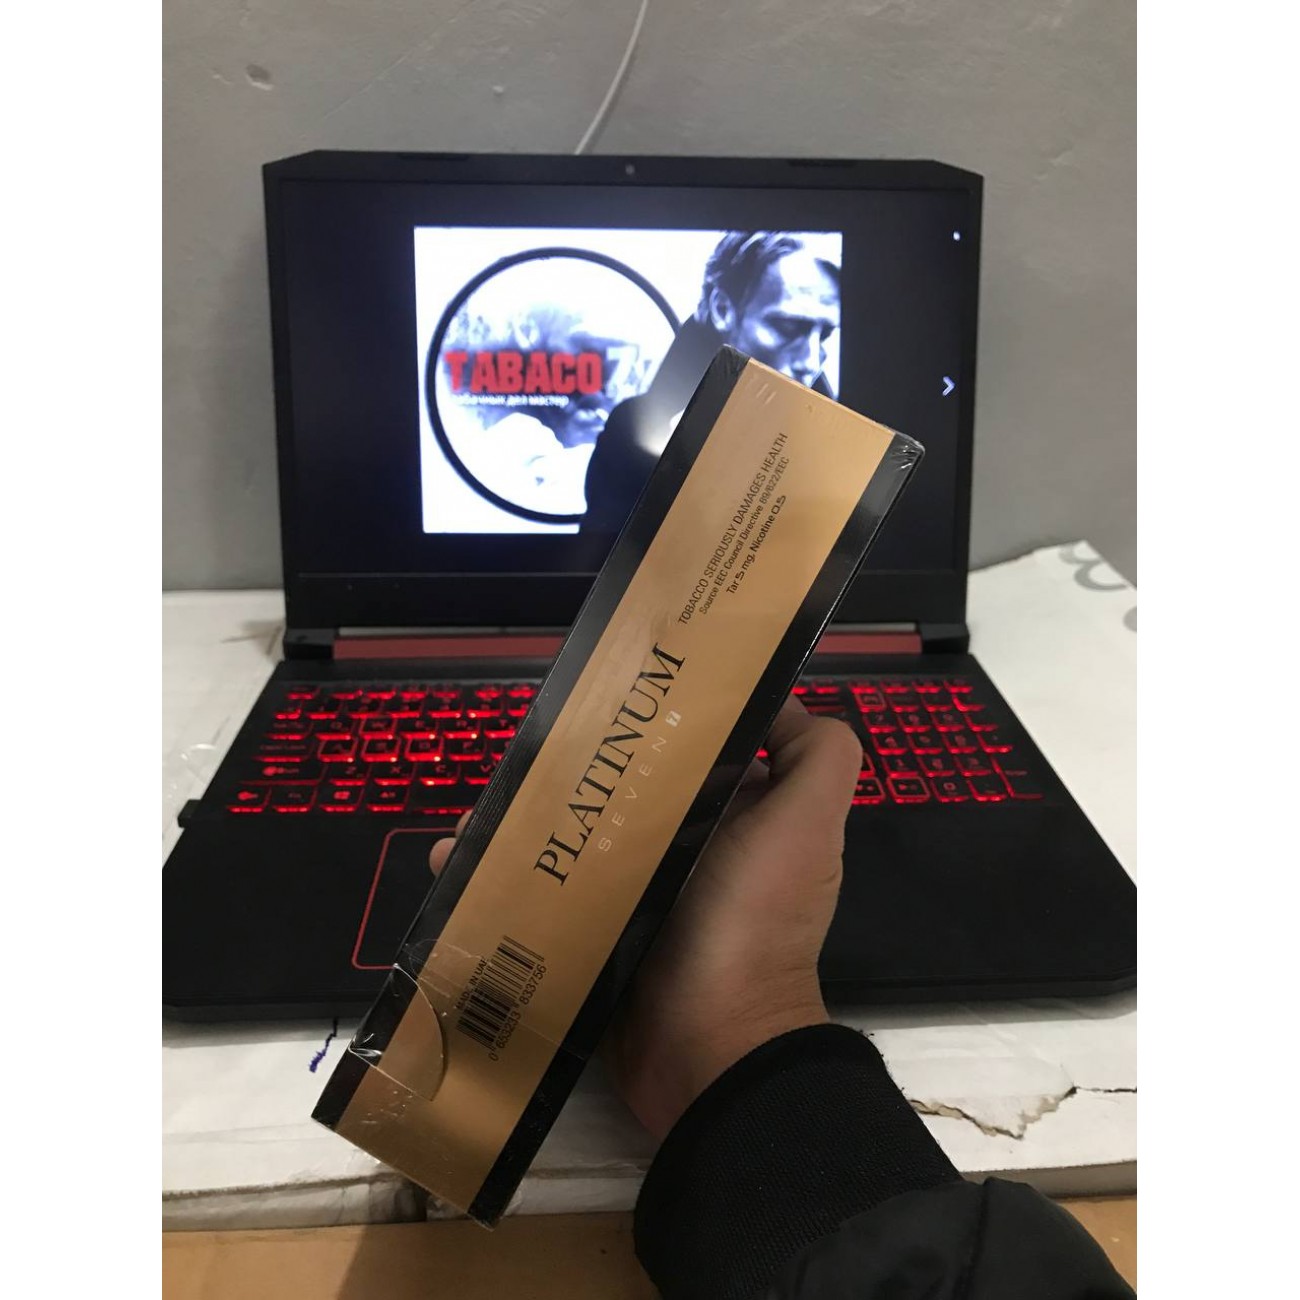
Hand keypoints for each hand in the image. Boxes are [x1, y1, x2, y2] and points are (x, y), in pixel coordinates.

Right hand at [428, 694, 860, 1140]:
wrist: (709, 1049)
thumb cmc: (754, 921)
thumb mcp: (807, 824)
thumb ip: (817, 755)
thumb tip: (777, 698)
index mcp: (736, 819)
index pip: (691, 752)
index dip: (655, 724)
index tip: (605, 697)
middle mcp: (687, 853)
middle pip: (619, 792)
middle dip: (568, 772)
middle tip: (521, 761)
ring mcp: (635, 900)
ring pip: (569, 842)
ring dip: (517, 824)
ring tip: (474, 820)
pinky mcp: (590, 940)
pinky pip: (539, 899)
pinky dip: (495, 881)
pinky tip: (452, 862)